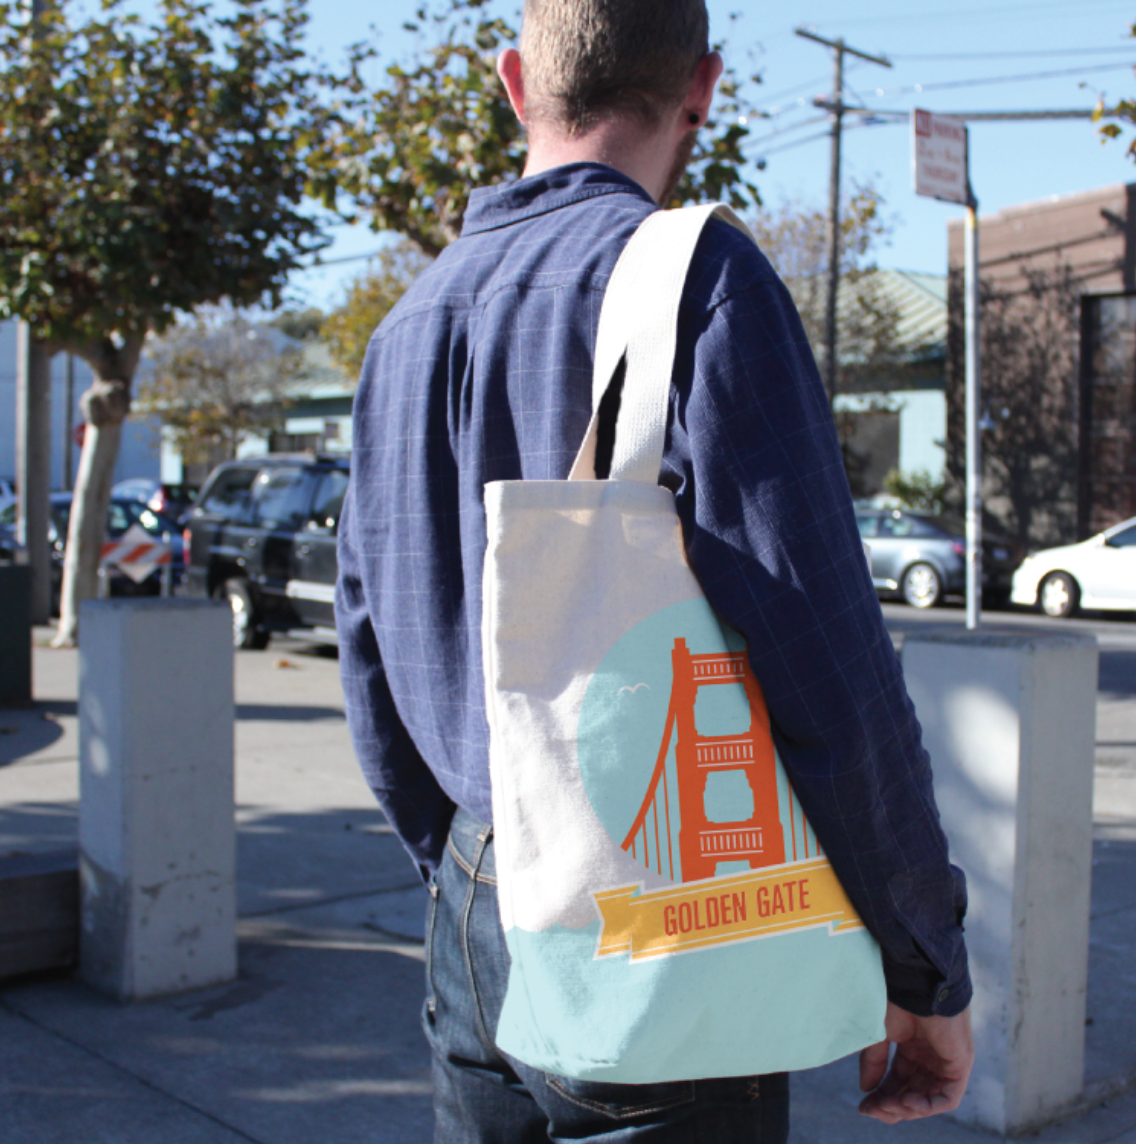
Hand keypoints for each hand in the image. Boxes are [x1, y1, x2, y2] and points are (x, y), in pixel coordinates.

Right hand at [858, 1002, 973, 1123]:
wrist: (916, 983)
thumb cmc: (897, 1000)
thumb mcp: (880, 1035)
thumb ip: (875, 1062)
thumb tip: (866, 1090)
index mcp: (912, 1049)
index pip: (898, 1082)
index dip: (881, 1097)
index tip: (863, 1107)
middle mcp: (930, 1058)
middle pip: (912, 1094)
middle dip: (892, 1106)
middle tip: (872, 1110)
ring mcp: (946, 1063)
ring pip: (928, 1100)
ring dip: (907, 1109)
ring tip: (888, 1105)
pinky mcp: (960, 1065)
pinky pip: (947, 1098)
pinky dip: (928, 1106)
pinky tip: (907, 1102)